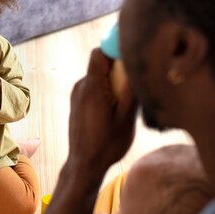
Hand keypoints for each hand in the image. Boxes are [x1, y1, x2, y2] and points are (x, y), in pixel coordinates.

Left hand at [68, 48, 137, 173]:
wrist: (84, 164)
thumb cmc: (107, 144)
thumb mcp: (126, 118)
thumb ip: (131, 90)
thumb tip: (137, 66)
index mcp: (92, 88)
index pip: (100, 53)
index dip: (115, 49)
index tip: (132, 55)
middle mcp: (81, 87)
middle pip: (101, 63)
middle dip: (119, 69)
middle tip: (134, 86)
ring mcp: (77, 94)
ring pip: (99, 76)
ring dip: (113, 82)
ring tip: (125, 104)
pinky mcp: (77, 102)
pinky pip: (94, 87)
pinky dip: (106, 91)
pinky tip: (115, 110)